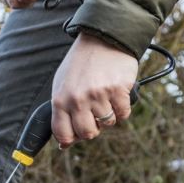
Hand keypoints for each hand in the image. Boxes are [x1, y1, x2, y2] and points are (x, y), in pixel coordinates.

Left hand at [51, 34, 138, 148]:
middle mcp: (77, 99)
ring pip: (107, 124)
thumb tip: (64, 144)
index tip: (75, 134)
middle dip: (93, 129)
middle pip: (87, 134)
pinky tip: (117, 94)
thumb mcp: (63, 85)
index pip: (62, 133)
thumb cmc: (81, 64)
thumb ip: (62, 112)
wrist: (103, 38)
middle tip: (94, 115)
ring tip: (105, 97)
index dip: (70, 139)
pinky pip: (123, 114)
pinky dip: (122, 108)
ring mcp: (98, 95)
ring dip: (108, 115)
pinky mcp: (118, 90)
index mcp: (60, 99)